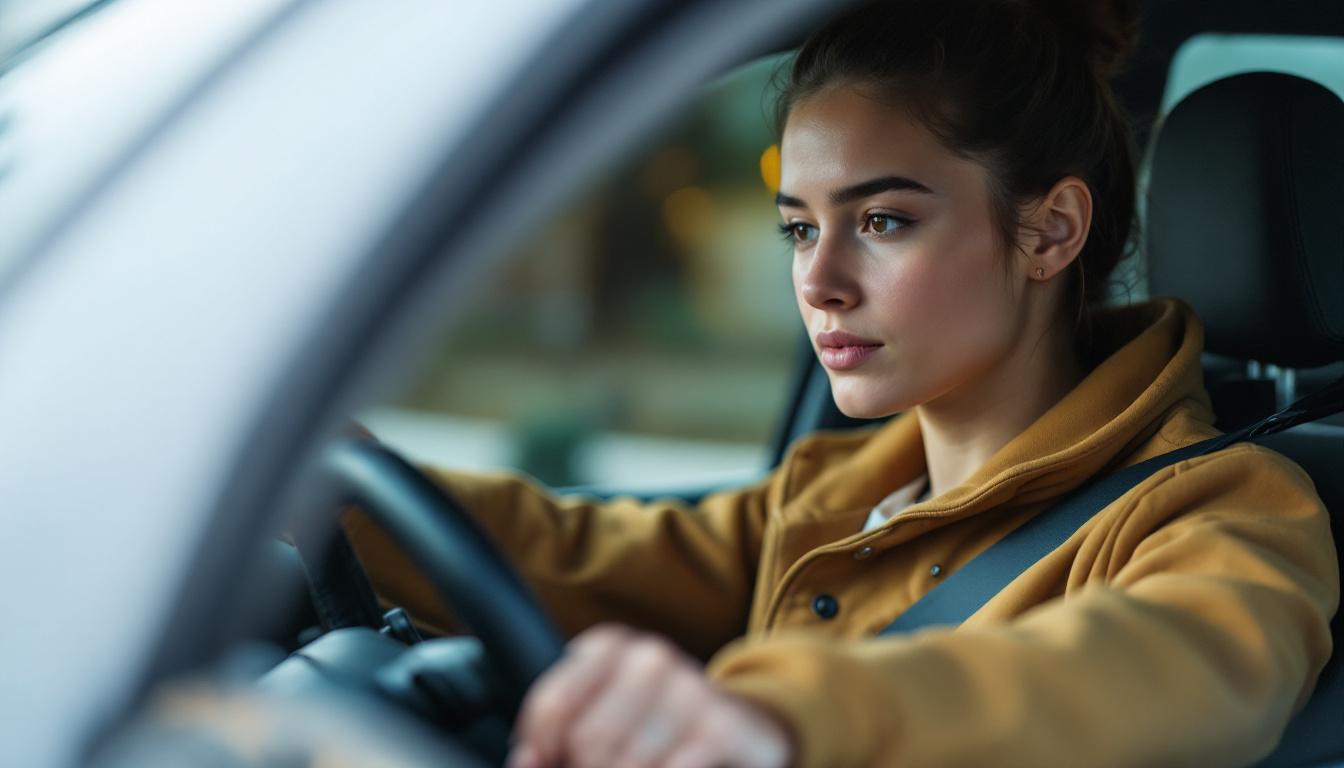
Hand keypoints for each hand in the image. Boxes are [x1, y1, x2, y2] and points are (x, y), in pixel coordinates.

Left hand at [507, 624, 794, 767]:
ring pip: (622, 764)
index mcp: (609, 647)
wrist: (748, 730)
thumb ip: (560, 736)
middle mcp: (649, 656)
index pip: (551, 705)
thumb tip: (524, 763)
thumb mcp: (608, 717)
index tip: (550, 763)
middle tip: (614, 767)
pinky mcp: (720, 724)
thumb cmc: (664, 727)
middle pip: (587, 741)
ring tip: (649, 766)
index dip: (542, 751)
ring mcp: (688, 686)